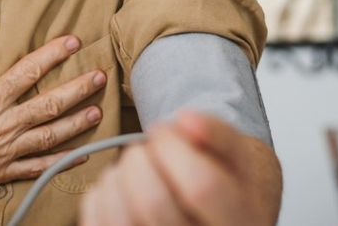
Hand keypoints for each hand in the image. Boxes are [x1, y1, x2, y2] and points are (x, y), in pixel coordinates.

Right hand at [0, 14, 106, 193]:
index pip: (29, 71)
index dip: (54, 54)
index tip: (74, 42)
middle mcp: (2, 125)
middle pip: (50, 104)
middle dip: (78, 89)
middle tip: (100, 76)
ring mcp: (4, 151)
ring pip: (50, 136)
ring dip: (76, 122)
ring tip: (97, 110)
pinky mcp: (2, 171)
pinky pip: (38, 166)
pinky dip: (62, 161)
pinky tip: (81, 153)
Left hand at [79, 111, 281, 225]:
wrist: (211, 212)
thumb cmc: (220, 179)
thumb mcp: (233, 154)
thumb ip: (216, 132)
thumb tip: (185, 121)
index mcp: (240, 221)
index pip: (201, 187)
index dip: (172, 146)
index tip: (162, 130)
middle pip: (154, 203)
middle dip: (140, 158)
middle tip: (147, 149)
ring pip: (120, 215)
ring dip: (119, 176)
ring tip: (137, 169)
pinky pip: (97, 220)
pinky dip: (103, 193)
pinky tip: (123, 188)